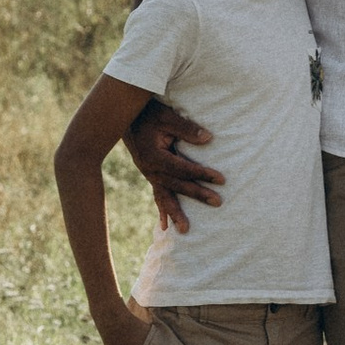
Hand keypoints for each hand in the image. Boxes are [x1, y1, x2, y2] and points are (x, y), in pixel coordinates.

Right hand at [124, 99, 221, 232]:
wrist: (123, 117)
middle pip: (176, 186)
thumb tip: (209, 139)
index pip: (183, 168)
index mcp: (154, 156)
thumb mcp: (167, 117)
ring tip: (185, 230)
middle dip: (197, 195)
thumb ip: (187, 129)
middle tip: (217, 202)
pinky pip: (157, 195)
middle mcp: (149, 169)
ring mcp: (148, 174)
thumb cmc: (148, 114)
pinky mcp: (149, 175)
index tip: (221, 179)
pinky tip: (165, 226)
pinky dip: (162, 209)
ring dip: (175, 212)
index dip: (202, 174)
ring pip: (164, 196)